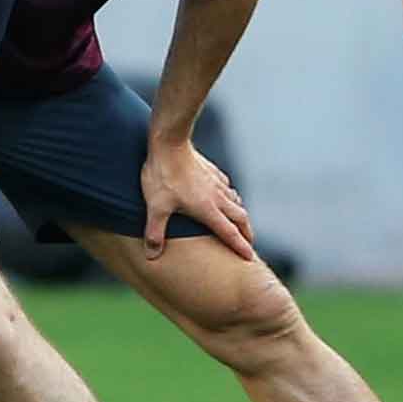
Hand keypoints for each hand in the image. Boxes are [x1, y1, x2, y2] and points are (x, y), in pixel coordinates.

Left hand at [139, 137, 252, 260]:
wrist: (170, 143)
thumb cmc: (163, 175)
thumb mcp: (156, 207)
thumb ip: (155, 232)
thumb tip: (152, 255)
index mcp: (208, 209)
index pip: (230, 233)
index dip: (241, 247)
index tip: (251, 258)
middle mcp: (217, 197)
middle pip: (240, 218)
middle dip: (247, 232)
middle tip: (250, 243)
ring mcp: (216, 183)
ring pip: (236, 201)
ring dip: (241, 214)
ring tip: (240, 222)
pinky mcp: (212, 171)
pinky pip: (228, 187)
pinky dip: (232, 196)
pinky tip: (227, 196)